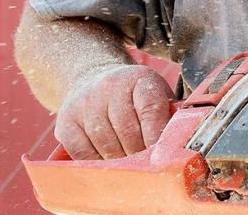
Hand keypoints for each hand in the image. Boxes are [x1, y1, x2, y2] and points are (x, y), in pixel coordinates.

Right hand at [54, 64, 174, 159]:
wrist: (93, 78)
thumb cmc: (134, 95)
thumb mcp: (156, 93)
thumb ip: (169, 113)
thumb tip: (181, 141)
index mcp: (139, 79)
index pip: (150, 110)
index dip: (157, 137)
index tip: (161, 156)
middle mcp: (110, 87)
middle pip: (127, 131)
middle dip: (139, 154)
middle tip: (147, 168)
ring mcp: (85, 103)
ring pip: (105, 143)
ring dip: (119, 162)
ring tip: (129, 169)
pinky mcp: (66, 120)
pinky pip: (81, 151)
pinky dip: (95, 163)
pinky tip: (106, 165)